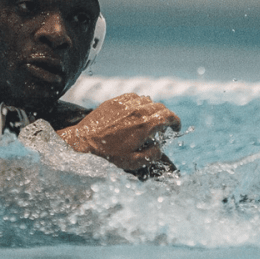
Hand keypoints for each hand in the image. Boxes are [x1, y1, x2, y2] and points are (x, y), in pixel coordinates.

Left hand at [57, 93, 180, 173]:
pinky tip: (135, 111)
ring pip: (147, 100)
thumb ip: (151, 155)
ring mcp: (125, 104)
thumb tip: (159, 149)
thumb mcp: (133, 162)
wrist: (83, 142)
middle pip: (160, 107)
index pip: (168, 116)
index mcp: (144, 126)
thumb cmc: (108, 154)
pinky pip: (133, 96)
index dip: (176, 121)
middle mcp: (136, 111)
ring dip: (152, 109)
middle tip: (163, 127)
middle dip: (166, 116)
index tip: (176, 128)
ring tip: (148, 119)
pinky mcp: (115, 101)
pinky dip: (139, 102)